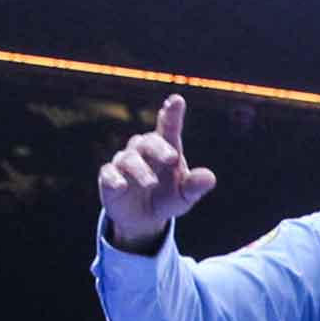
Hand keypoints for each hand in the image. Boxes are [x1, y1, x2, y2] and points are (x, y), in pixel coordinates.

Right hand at [97, 94, 218, 249]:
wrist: (143, 219)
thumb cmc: (167, 198)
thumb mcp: (185, 196)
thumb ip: (195, 186)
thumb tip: (210, 178)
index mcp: (166, 148)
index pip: (169, 128)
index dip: (172, 114)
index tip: (176, 101)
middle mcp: (144, 151)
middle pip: (149, 142)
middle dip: (160, 148)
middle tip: (172, 158)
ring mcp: (125, 162)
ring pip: (129, 159)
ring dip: (141, 170)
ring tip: (152, 183)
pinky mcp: (109, 178)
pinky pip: (109, 174)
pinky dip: (114, 178)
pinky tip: (121, 186)